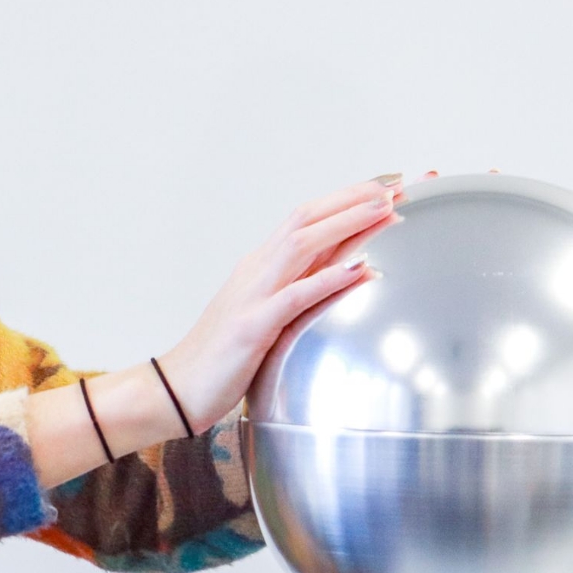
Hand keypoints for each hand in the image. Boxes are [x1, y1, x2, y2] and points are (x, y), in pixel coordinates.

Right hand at [157, 174, 402, 430]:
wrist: (176, 389)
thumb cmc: (221, 357)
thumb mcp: (265, 315)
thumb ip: (299, 291)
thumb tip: (344, 273)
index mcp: (261, 268)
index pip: (307, 220)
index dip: (346, 200)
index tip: (385, 186)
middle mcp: (257, 271)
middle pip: (307, 218)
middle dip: (353, 198)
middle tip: (397, 184)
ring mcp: (253, 296)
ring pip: (302, 244)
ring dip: (346, 224)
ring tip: (385, 209)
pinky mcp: (253, 327)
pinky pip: (294, 297)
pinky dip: (326, 279)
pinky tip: (357, 268)